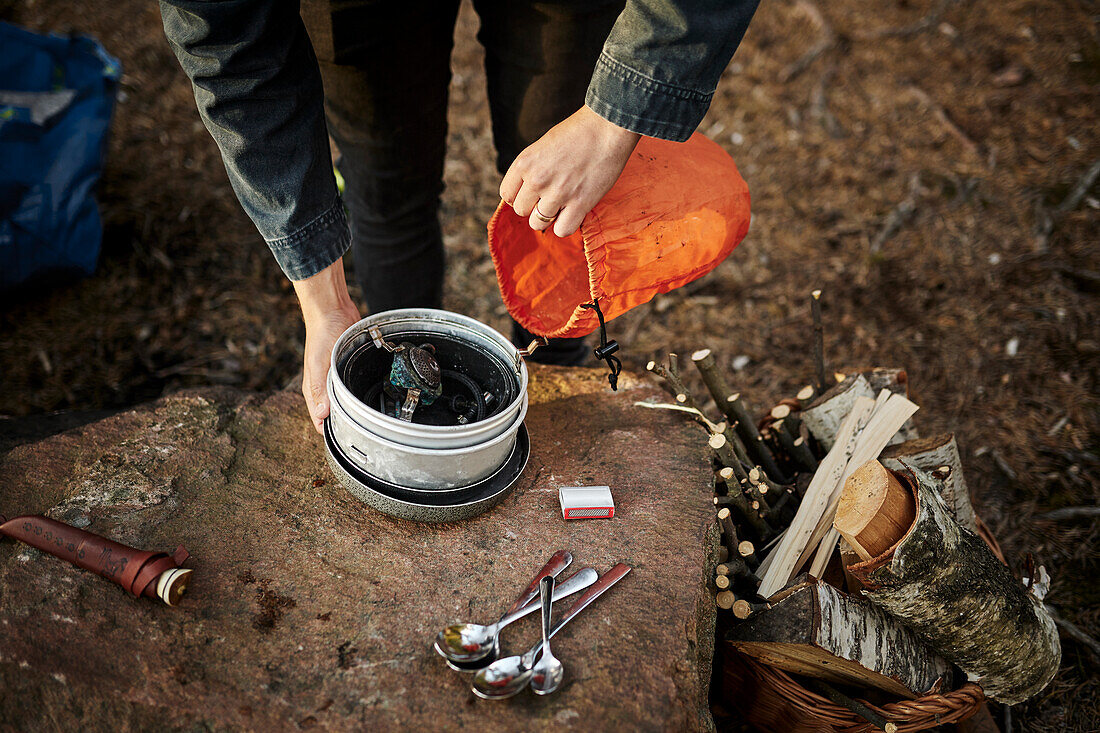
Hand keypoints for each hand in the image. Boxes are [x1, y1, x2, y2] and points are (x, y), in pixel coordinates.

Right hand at [293, 260, 359, 432]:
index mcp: (314, 389)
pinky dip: (360, 392)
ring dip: (355, 409)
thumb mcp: (319, 363)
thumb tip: (322, 415)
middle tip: (366, 435)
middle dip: (346, 424)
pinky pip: (354, 385)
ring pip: (345, 401)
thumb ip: (320, 388)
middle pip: (334, 413)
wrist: (332, 310)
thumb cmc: (321, 333)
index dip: (331, 433)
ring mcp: (337, 377)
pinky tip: (372, 398)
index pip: (319, 420)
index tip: (347, 442)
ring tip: (373, 422)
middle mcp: (325, 386)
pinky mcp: (348, 368)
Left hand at [500, 105, 639, 237]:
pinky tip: (573, 212)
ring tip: (562, 203)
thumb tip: (527, 192)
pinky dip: (566, 225)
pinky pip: (562, 230)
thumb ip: (531, 168)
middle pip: (521, 210)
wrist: (608, 126)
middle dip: (533, 206)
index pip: (507, 194)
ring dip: (549, 217)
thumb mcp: (543, 145)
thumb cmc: (578, 132)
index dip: (520, 195)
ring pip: (538, 223)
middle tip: (550, 196)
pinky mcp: (580, 204)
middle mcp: (537, 179)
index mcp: (524, 162)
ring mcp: (558, 193)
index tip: (532, 193)